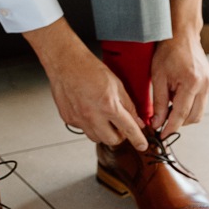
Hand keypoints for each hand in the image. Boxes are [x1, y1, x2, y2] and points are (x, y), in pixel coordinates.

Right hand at [23, 18, 147, 150]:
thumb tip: (137, 121)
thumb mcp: (116, 83)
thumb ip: (127, 105)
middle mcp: (93, 116)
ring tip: (102, 116)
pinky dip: (89, 124)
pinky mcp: (68, 119)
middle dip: (119, 136)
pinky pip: (83, 129)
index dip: (138, 140)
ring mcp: (79, 119)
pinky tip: (88, 110)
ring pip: (96, 138)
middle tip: (119, 125)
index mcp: (108, 105)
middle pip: (112, 140)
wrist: (65, 63)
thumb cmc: (89, 68)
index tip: (142, 146)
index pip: (128, 129)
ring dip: (103, 132)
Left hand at [150, 0, 208, 136]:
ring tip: (168, 106)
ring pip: (198, 112)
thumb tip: (157, 123)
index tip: (161, 135)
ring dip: (183, 115)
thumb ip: (158, 102)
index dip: (170, 128)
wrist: (182, 35)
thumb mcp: (158, 77)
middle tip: (161, 122)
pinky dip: (189, 105)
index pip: (180, 115)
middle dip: (177, 123)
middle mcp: (205, 85)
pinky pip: (201, 102)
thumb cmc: (168, 52)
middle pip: (192, 117)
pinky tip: (177, 97)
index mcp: (192, 83)